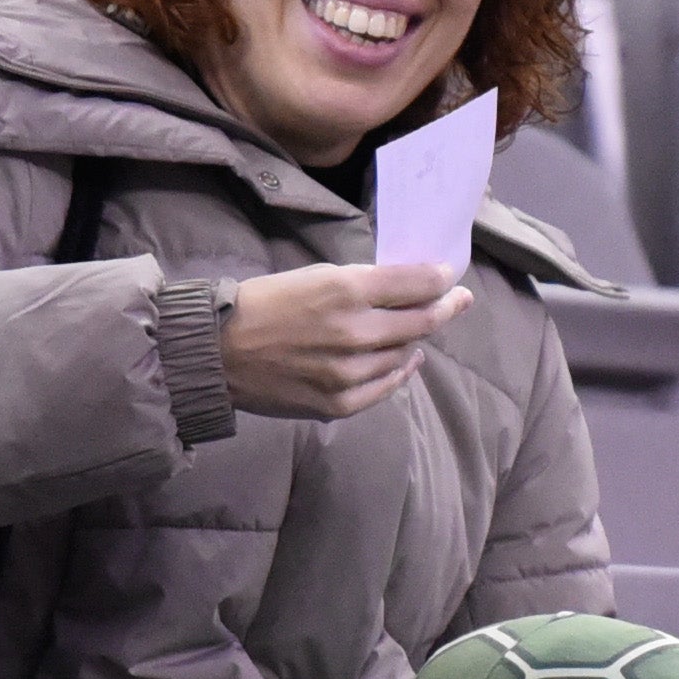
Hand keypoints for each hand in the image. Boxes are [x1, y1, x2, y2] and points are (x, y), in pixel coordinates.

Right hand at [222, 262, 465, 422]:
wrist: (218, 353)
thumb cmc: (263, 304)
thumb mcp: (313, 275)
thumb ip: (361, 282)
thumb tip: (406, 286)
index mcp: (345, 290)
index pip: (415, 283)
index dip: (440, 278)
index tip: (449, 276)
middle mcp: (354, 332)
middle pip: (420, 321)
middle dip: (445, 307)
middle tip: (459, 301)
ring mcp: (349, 373)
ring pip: (403, 354)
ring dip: (414, 339)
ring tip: (417, 329)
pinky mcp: (339, 403)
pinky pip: (385, 387)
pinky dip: (399, 371)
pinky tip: (405, 360)